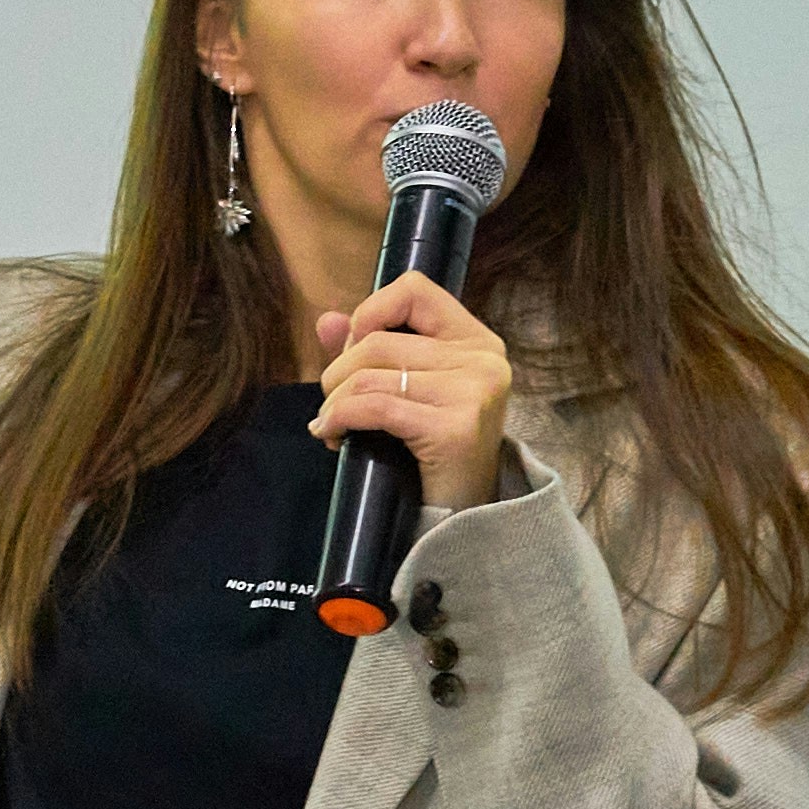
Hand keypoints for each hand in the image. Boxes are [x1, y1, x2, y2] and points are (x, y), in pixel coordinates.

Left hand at [305, 273, 513, 508]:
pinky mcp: (455, 428)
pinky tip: (332, 434)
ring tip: (331, 424)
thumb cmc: (433, 452)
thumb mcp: (406, 391)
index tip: (353, 352)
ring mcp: (474, 392)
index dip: (370, 313)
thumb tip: (326, 320)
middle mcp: (483, 359)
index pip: (414, 291)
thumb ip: (369, 350)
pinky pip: (375, 407)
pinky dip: (340, 418)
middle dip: (338, 374)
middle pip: (378, 341)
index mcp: (476, 340)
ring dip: (334, 402)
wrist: (463, 517)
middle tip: (333, 404)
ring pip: (370, 375)